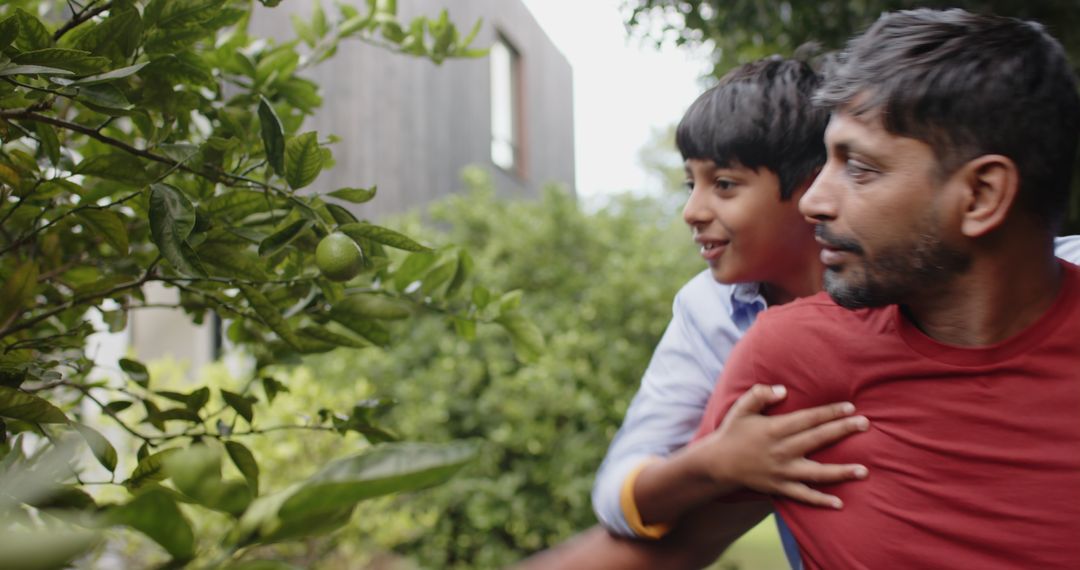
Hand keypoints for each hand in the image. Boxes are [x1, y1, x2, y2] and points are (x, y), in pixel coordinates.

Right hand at [701, 384, 868, 508]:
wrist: (717, 464)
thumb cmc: (732, 433)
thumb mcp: (741, 409)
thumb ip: (760, 394)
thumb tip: (783, 390)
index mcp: (774, 429)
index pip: (808, 418)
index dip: (829, 412)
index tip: (850, 408)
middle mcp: (781, 450)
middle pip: (817, 439)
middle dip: (843, 431)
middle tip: (866, 424)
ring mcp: (782, 471)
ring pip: (816, 473)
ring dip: (840, 472)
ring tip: (863, 471)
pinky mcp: (779, 487)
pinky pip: (803, 495)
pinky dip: (820, 501)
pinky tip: (839, 503)